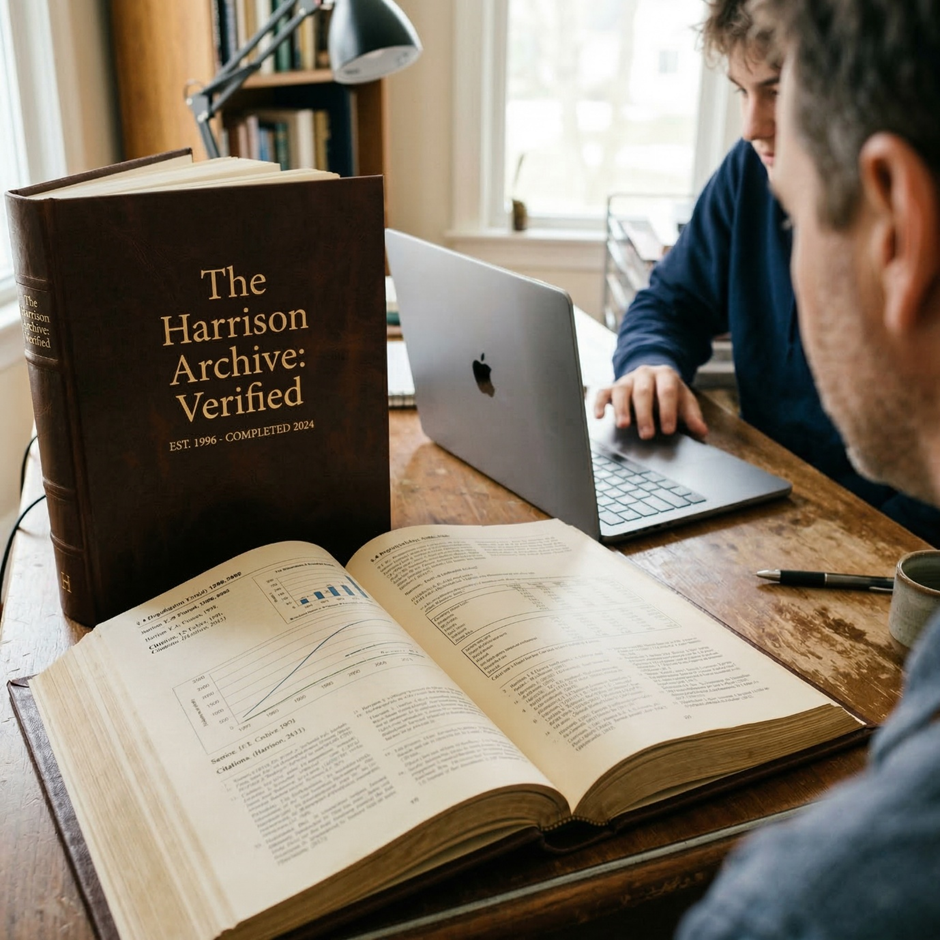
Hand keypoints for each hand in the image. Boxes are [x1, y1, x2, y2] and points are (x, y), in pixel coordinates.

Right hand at [593, 365, 708, 439]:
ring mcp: (627, 379)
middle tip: (647, 435)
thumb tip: (702, 431)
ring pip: (621, 391)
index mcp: (665, 375)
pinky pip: (602, 392)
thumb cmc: (669, 395)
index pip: (667, 391)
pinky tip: (599, 417)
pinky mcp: (612, 387)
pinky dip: (598, 404)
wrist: (653, 378)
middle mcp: (645, 374)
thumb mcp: (684, 402)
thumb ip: (692, 416)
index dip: (667, 411)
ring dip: (622, 409)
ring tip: (623, 426)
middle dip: (645, 414)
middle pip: (643, 392)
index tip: (668, 430)